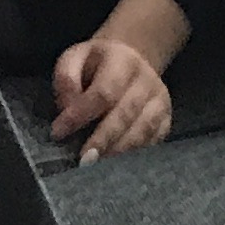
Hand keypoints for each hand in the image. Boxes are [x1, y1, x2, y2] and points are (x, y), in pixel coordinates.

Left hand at [49, 27, 173, 163]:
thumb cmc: (96, 64)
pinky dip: (134, 154)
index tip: (58, 132)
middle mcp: (146, 79)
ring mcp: (160, 100)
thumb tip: (67, 109)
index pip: (103, 92)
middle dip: (102, 139)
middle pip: (126, 114)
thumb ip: (66, 79)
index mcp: (122, 60)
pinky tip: (115, 166)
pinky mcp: (166, 119)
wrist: (131, 59)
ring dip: (118, 151)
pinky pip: (153, 140)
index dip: (80, 114)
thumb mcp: (75, 58)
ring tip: (96, 166)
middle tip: (83, 160)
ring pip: (142, 130)